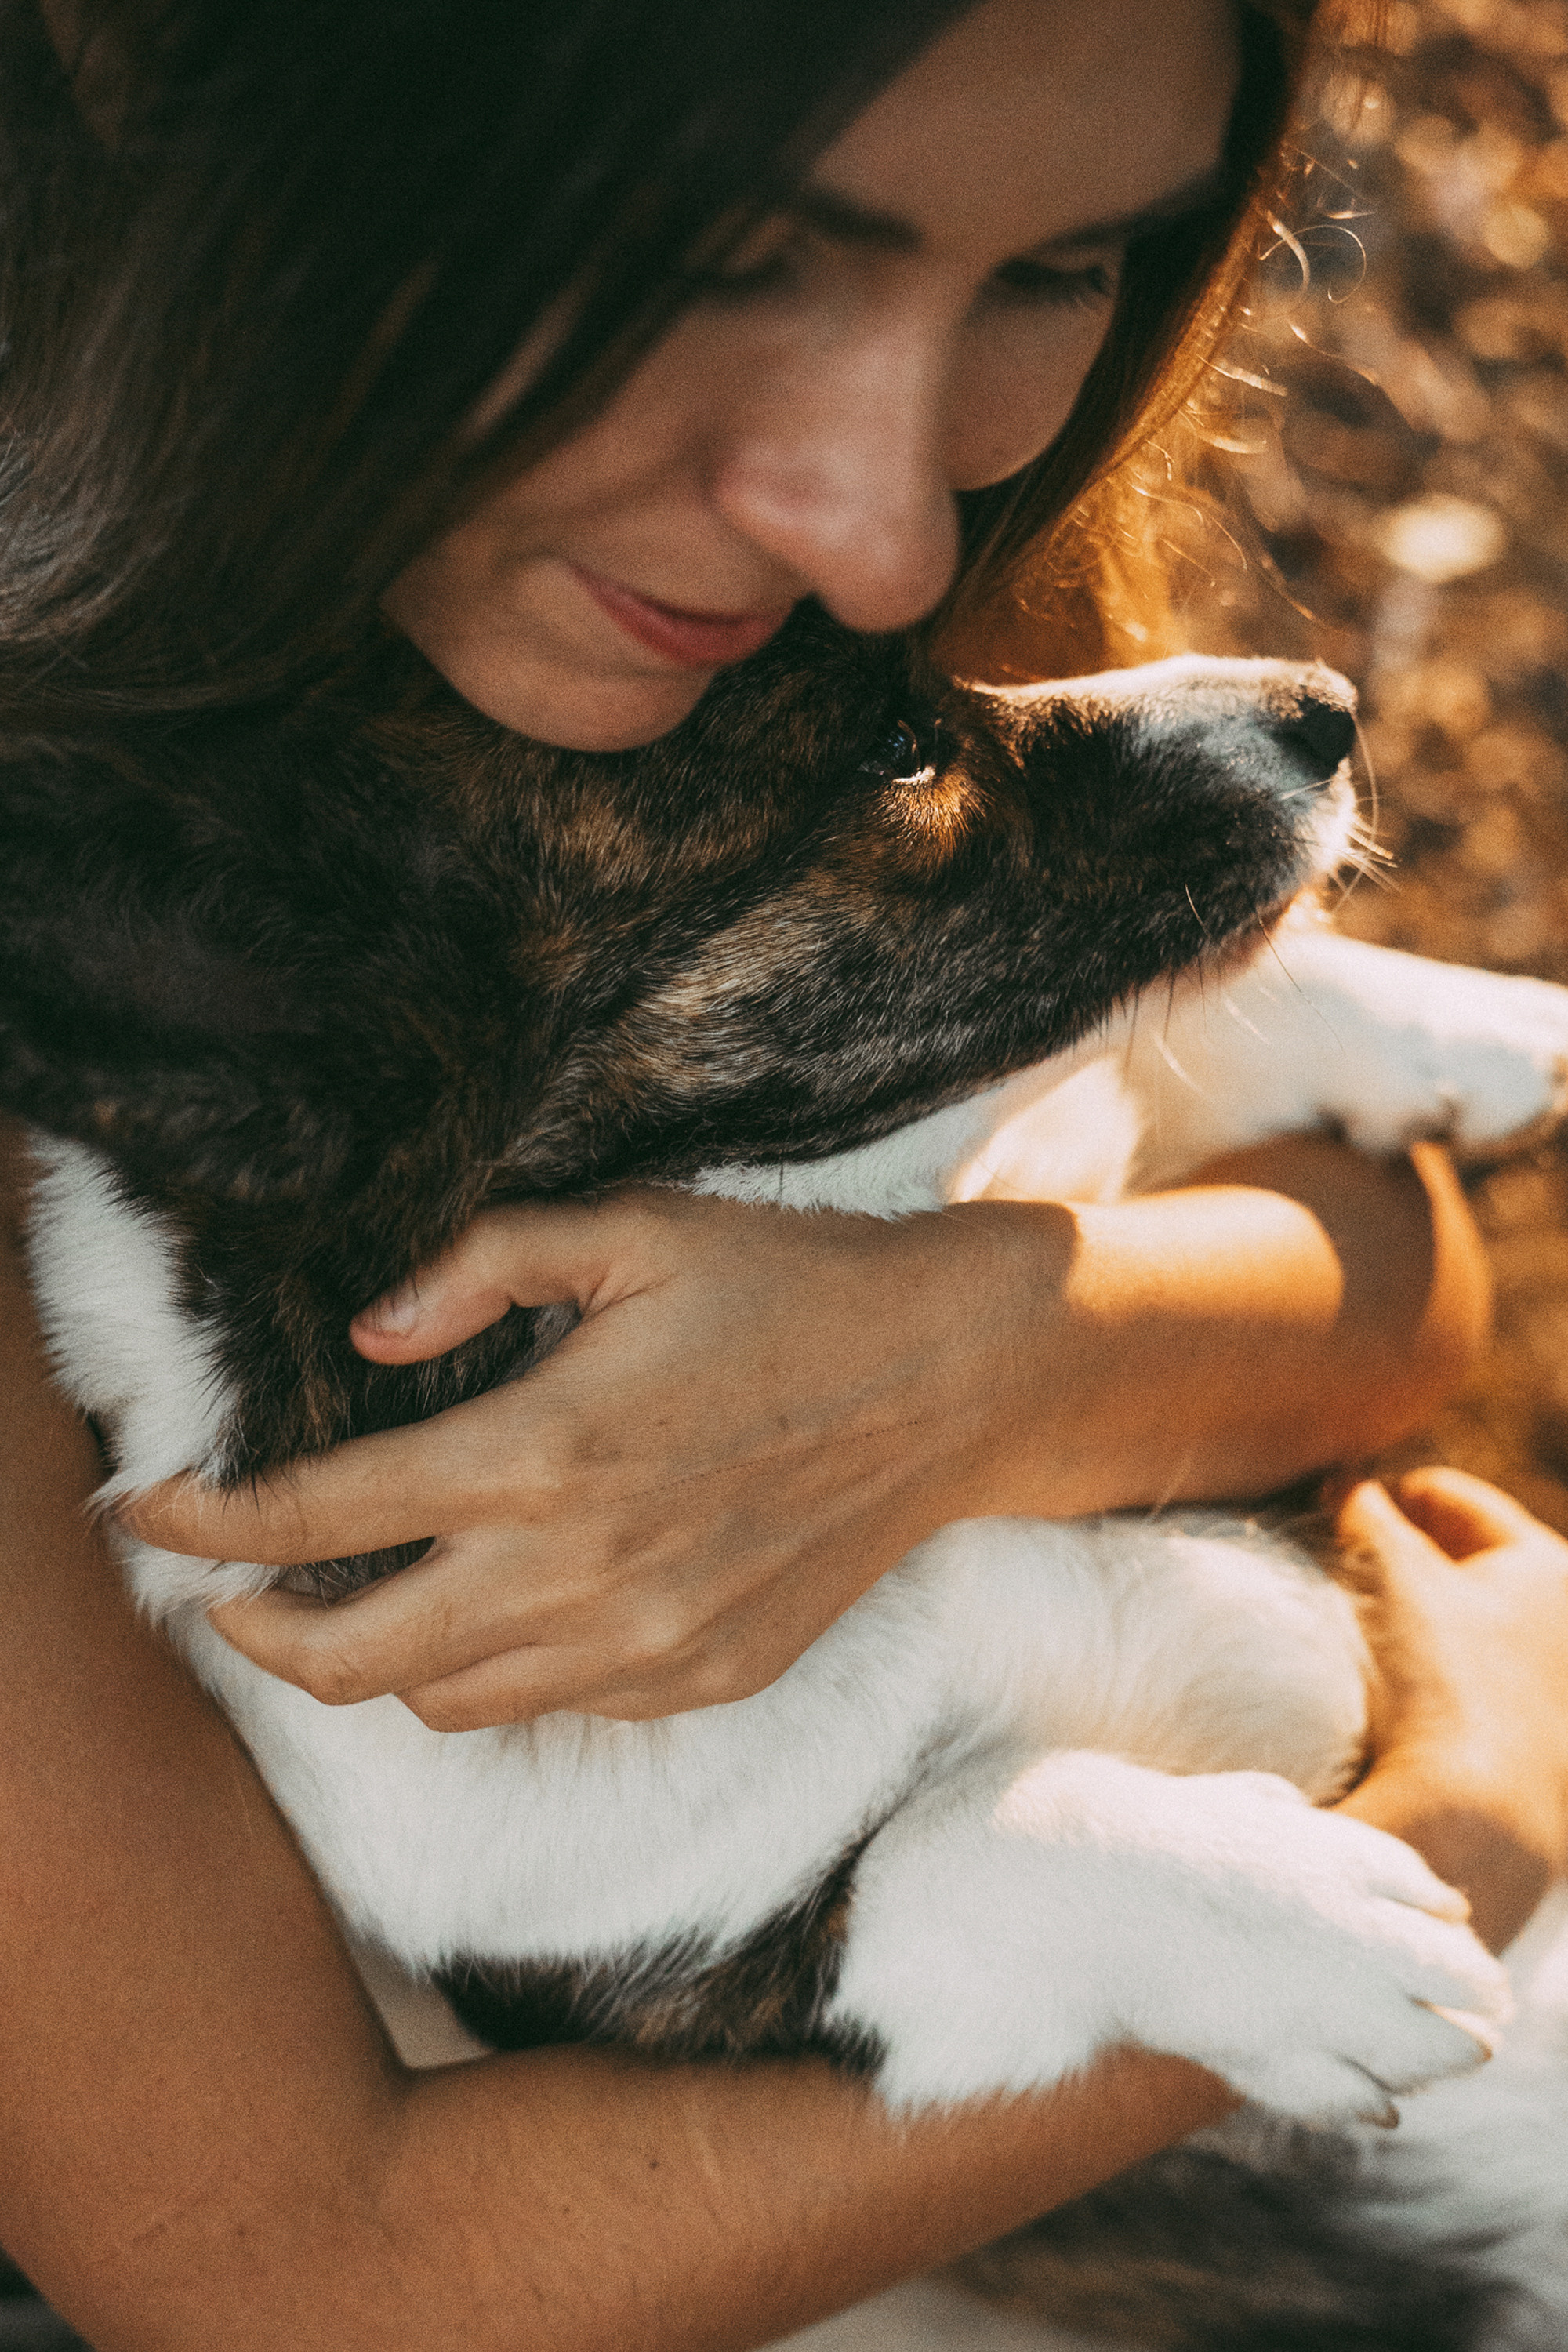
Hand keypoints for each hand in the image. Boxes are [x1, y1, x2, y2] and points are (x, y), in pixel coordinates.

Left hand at [124, 1189, 1054, 1726]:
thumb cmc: (787, 1289)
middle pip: (350, 1659)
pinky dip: (492, 1672)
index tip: (152, 1510)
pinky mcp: (700, 1680)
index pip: (318, 1516)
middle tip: (225, 1590)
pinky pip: (549, 1705)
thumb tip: (366, 1334)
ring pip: (442, 1702)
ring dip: (372, 1661)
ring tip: (356, 1600)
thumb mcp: (630, 1229)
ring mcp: (644, 1643)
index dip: (206, 1519)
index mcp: (543, 1452)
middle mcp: (580, 1573)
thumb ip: (480, 1263)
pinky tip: (505, 1605)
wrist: (951, 1380)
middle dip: (256, 1631)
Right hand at [1333, 1469, 1567, 1951]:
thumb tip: (1345, 1484)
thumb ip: (1366, 1512)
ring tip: (1364, 1625)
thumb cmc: (1445, 1678)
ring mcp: (1552, 1687)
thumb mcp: (1395, 1574)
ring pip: (1471, 1623)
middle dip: (1409, 1556)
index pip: (1457, 1501)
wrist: (1478, 1816)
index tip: (1341, 1512)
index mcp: (1550, 1567)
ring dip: (1421, 1616)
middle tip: (1345, 1564)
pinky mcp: (1533, 1742)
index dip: (1391, 1496)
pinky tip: (1393, 1683)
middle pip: (1469, 1562)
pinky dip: (1434, 1666)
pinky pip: (1471, 1678)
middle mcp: (1566, 1622)